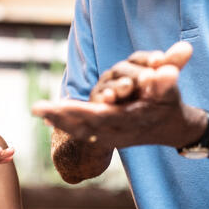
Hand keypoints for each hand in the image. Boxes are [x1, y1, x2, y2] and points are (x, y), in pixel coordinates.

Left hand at [32, 41, 204, 148]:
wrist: (170, 128)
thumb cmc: (168, 103)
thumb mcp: (170, 91)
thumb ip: (167, 81)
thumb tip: (167, 71)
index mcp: (132, 120)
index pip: (103, 116)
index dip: (82, 111)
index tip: (62, 104)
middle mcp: (119, 132)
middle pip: (85, 126)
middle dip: (62, 117)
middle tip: (38, 108)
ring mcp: (111, 137)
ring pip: (80, 131)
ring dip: (59, 121)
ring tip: (38, 110)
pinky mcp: (106, 137)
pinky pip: (81, 133)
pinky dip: (65, 126)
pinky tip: (46, 118)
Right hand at [90, 41, 192, 103]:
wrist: (143, 129)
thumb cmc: (155, 105)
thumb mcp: (166, 89)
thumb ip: (172, 67)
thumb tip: (187, 47)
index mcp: (135, 68)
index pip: (139, 59)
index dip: (149, 59)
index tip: (160, 60)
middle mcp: (118, 76)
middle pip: (123, 69)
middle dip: (135, 74)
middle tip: (148, 77)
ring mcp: (105, 89)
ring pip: (109, 84)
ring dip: (118, 86)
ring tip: (127, 87)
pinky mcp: (96, 104)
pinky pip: (98, 101)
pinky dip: (103, 99)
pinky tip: (109, 99)